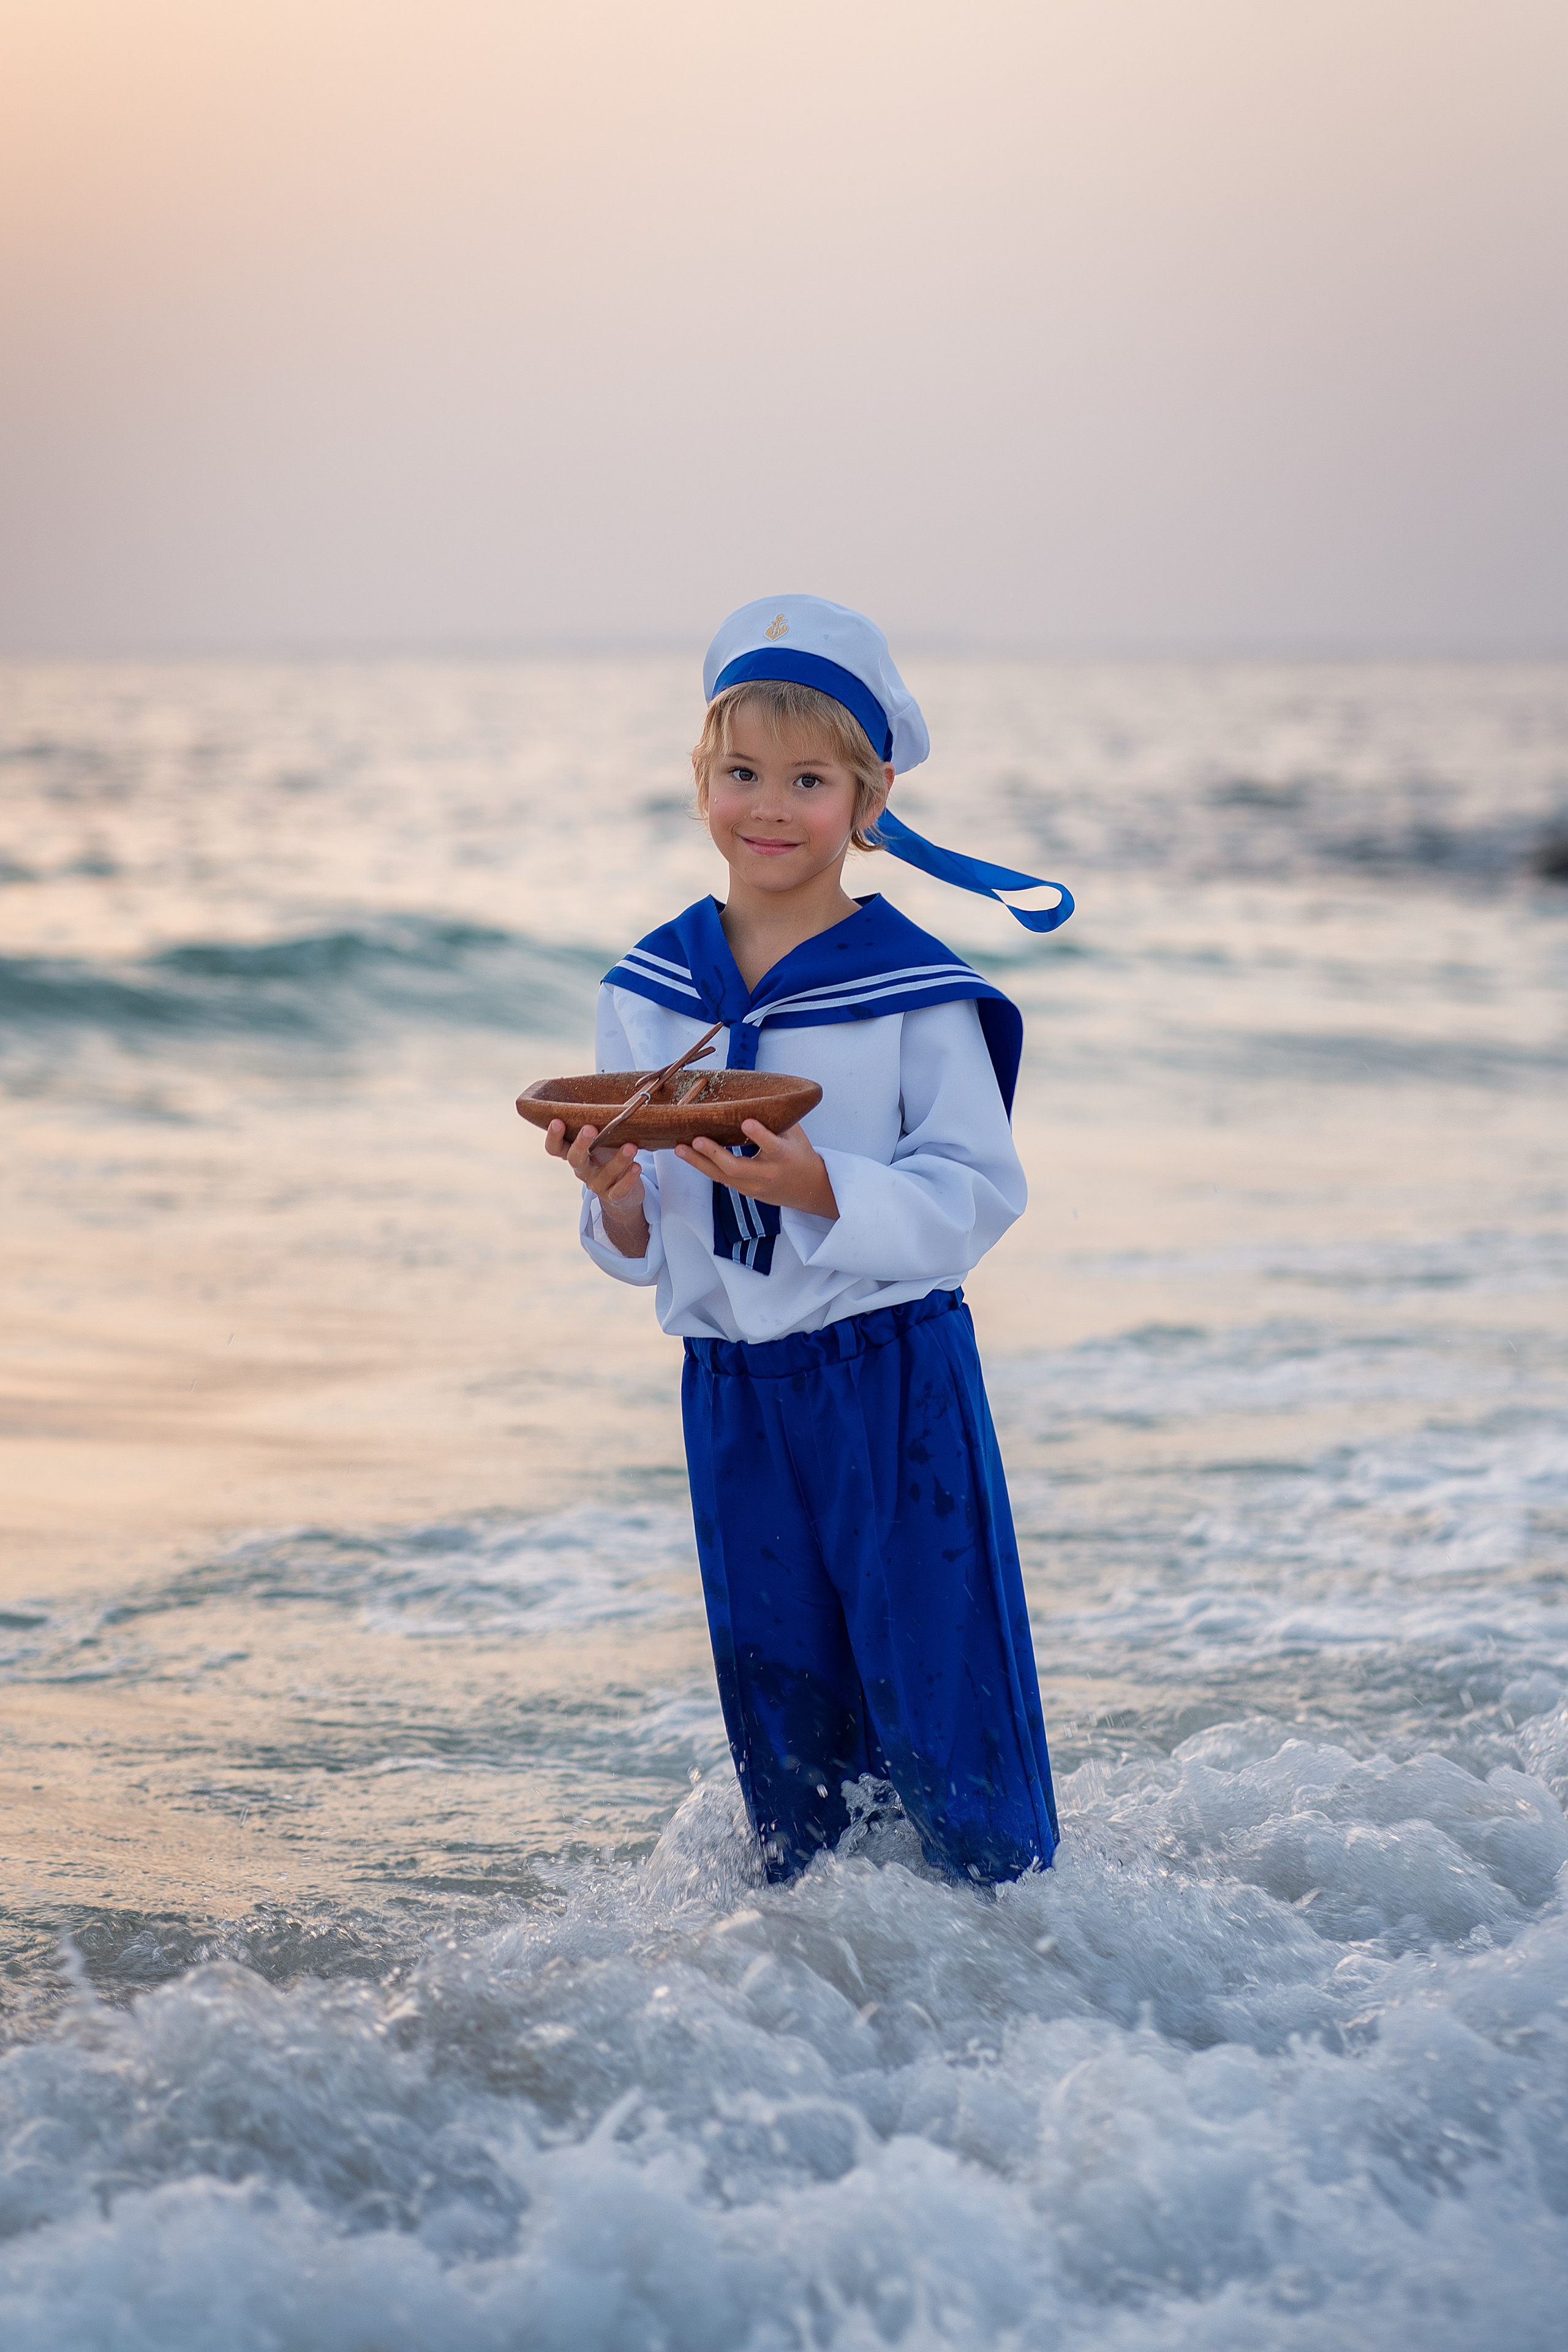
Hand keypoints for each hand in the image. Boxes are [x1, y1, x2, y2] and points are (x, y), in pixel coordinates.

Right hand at [544, 1119, 649, 1257]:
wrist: (622, 1193)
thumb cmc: (611, 1156)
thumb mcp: (603, 1139)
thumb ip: (601, 1123)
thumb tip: (612, 1092)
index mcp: (574, 1153)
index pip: (555, 1148)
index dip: (553, 1136)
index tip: (557, 1121)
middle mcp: (582, 1170)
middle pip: (575, 1159)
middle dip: (581, 1144)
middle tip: (590, 1128)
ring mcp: (597, 1184)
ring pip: (603, 1174)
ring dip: (618, 1160)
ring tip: (631, 1147)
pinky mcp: (613, 1196)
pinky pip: (619, 1190)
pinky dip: (629, 1178)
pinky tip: (637, 1166)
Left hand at [675, 1121, 837, 1220]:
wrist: (809, 1190)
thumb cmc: (800, 1153)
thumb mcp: (795, 1133)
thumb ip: (776, 1117)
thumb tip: (756, 1091)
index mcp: (785, 1156)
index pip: (772, 1146)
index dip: (760, 1135)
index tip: (746, 1122)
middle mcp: (767, 1174)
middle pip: (737, 1168)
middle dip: (715, 1154)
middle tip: (697, 1139)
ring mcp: (754, 1186)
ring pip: (722, 1177)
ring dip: (699, 1163)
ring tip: (679, 1149)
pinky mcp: (744, 1191)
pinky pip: (721, 1178)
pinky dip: (704, 1166)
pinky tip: (688, 1155)